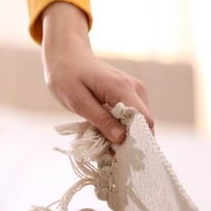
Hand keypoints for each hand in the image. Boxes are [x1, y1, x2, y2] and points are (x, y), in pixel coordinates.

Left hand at [40, 1, 154, 142]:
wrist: (67, 55)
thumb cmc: (66, 75)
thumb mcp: (77, 101)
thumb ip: (100, 119)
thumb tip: (121, 138)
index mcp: (122, 89)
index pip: (144, 121)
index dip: (137, 141)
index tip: (120, 156)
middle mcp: (135, 89)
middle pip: (144, 124)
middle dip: (128, 141)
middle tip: (106, 152)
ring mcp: (135, 91)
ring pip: (139, 122)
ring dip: (123, 135)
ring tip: (101, 141)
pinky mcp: (131, 94)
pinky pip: (132, 116)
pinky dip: (121, 127)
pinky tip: (104, 130)